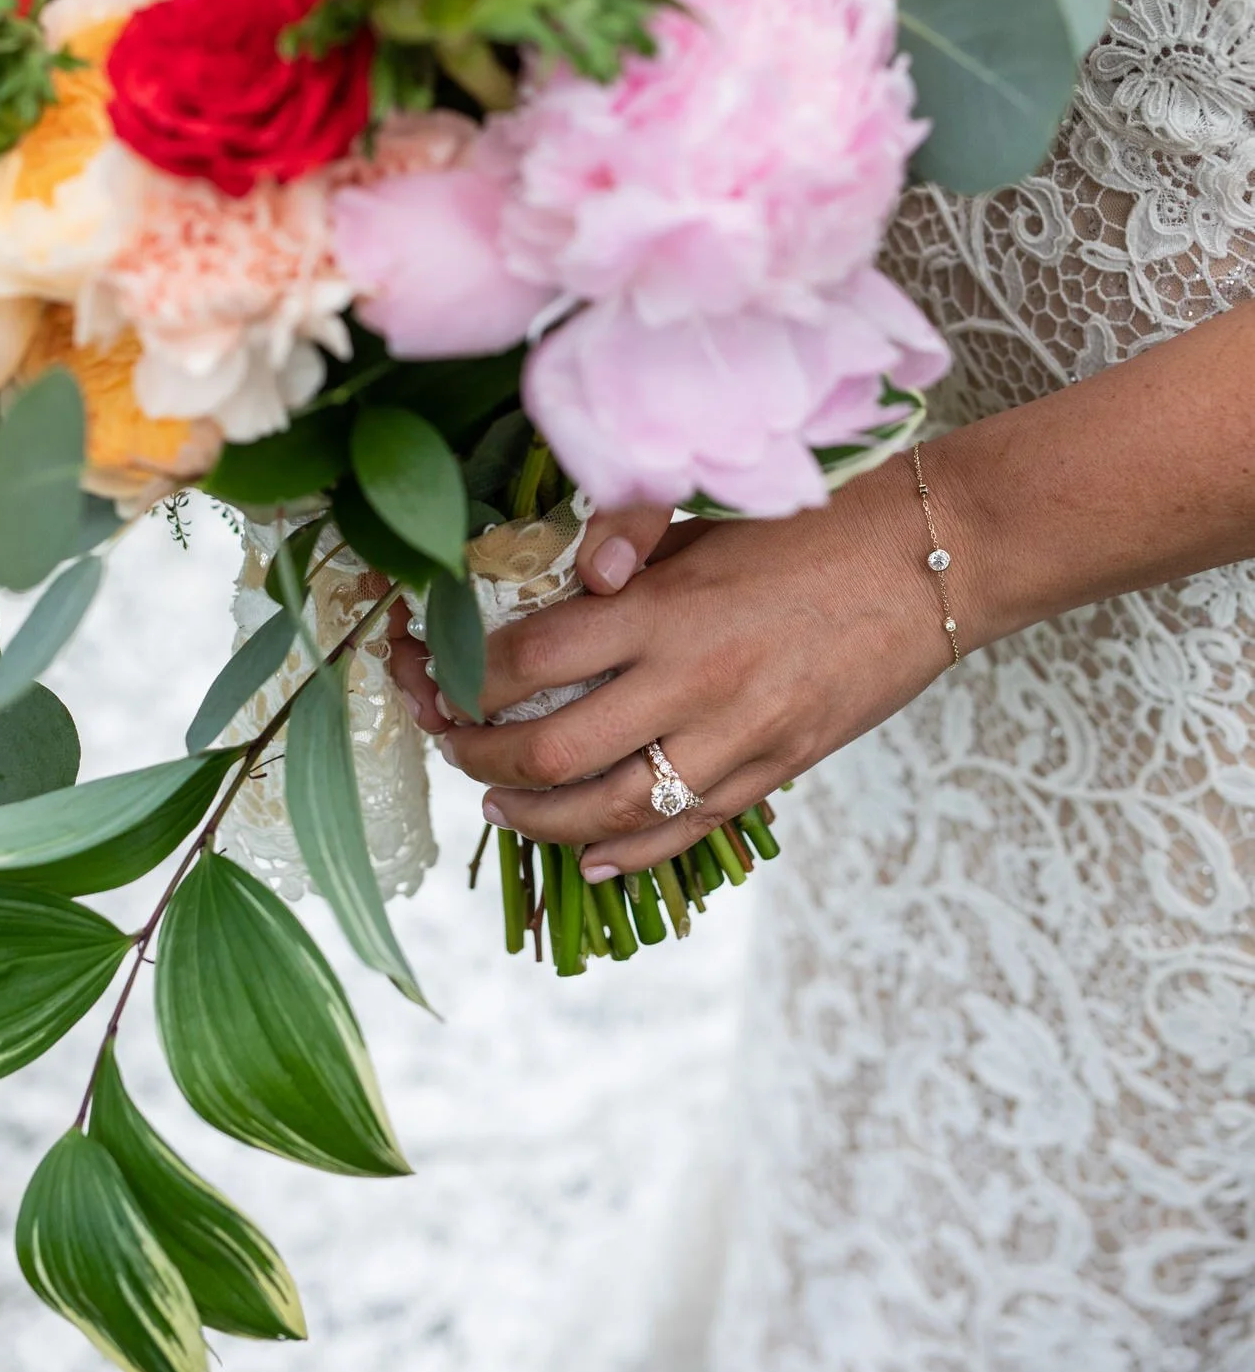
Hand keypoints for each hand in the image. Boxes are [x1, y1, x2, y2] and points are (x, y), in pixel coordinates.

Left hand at [432, 460, 953, 877]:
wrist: (931, 562)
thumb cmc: (815, 524)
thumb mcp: (712, 514)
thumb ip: (630, 536)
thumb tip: (574, 573)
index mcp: (668, 607)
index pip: (532, 658)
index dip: (467, 677)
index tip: (440, 672)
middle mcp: (696, 681)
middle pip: (554, 751)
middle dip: (480, 758)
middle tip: (453, 746)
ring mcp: (740, 736)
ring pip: (613, 810)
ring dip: (540, 817)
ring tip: (501, 805)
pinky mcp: (778, 768)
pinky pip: (688, 830)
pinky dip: (628, 853)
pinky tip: (590, 857)